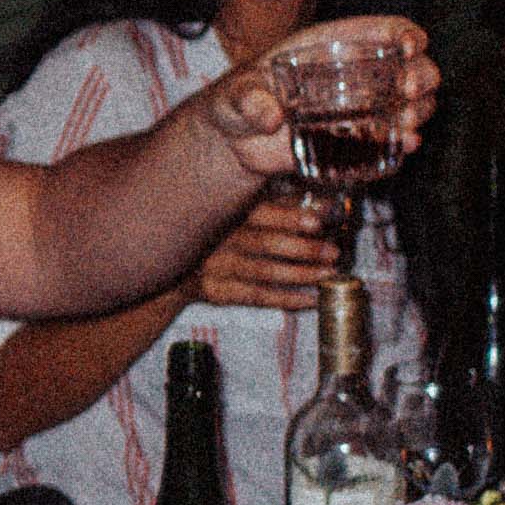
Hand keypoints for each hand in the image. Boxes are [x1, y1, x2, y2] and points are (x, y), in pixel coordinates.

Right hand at [188, 187, 343, 311]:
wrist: (170, 261)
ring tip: (328, 274)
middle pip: (264, 243)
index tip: (318, 221)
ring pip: (262, 272)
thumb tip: (324, 204)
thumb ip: (280, 205)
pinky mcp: (215, 289)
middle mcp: (219, 237)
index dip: (289, 217)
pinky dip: (284, 299)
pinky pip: (254, 296)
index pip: (260, 212)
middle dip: (303, 249)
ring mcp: (216, 265)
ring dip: (299, 274)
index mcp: (227, 211)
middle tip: (333, 252)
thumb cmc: (217, 230)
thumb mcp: (241, 209)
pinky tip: (310, 299)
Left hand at [196, 14, 436, 185]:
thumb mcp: (234, 95)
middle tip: (408, 92)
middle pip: (411, 65)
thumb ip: (248, 100)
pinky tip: (407, 145)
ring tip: (408, 123)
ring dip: (420, 109)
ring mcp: (362, 108)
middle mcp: (356, 75)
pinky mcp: (358, 140)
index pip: (382, 29)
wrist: (235, 143)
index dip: (405, 33)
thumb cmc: (235, 103)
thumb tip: (271, 117)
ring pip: (412, 102)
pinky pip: (393, 138)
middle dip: (421, 74)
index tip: (409, 46)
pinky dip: (406, 141)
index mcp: (332, 47)